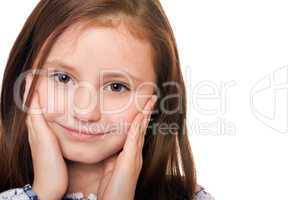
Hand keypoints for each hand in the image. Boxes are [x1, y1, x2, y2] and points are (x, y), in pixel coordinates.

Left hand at [23, 74, 67, 199]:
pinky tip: (52, 114)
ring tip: (43, 91)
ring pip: (37, 114)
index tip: (32, 74)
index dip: (30, 89)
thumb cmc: (48, 164)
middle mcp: (35, 130)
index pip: (30, 103)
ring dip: (38, 101)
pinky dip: (45, 113)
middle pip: (32, 107)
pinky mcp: (47, 142)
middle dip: (33, 92)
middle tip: (38, 79)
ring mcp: (40, 137)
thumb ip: (38, 119)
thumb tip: (32, 97)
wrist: (51, 184)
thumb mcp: (44, 138)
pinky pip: (44, 123)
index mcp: (34, 127)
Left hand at [97, 95, 157, 199]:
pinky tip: (140, 116)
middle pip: (142, 128)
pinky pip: (134, 140)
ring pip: (141, 130)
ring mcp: (135, 157)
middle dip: (147, 112)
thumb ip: (112, 157)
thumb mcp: (110, 170)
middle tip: (152, 97)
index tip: (143, 105)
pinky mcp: (131, 161)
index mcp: (131, 155)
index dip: (140, 118)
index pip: (137, 132)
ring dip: (145, 115)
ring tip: (150, 101)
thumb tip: (109, 147)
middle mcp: (136, 154)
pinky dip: (138, 127)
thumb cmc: (112, 190)